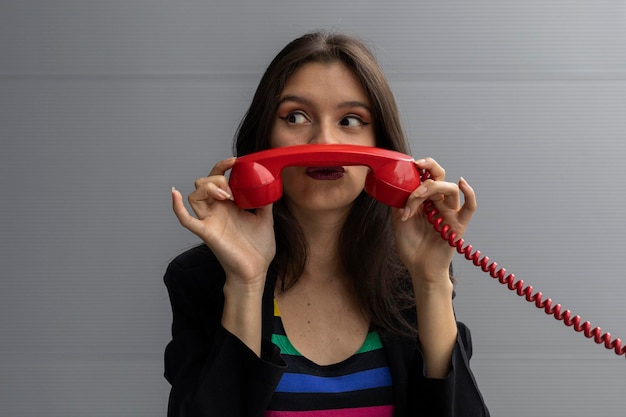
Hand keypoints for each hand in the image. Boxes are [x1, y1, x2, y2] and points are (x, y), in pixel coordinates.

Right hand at [172, 157, 275, 285]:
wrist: (256, 271)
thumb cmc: (258, 249)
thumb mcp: (266, 218)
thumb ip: (265, 201)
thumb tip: (269, 184)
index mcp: (229, 205)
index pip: (219, 178)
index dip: (223, 166)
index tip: (235, 161)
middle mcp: (217, 210)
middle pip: (204, 183)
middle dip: (217, 178)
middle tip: (232, 190)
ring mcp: (210, 220)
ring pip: (194, 196)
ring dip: (207, 189)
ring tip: (224, 195)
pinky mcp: (207, 233)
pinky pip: (186, 220)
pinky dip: (177, 207)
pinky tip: (175, 194)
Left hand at [392, 158, 476, 284]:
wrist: (420, 269)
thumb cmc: (411, 248)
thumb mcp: (398, 222)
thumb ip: (399, 204)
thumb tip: (396, 186)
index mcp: (424, 201)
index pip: (426, 177)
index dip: (422, 168)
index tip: (412, 163)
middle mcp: (438, 204)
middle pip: (440, 178)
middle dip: (428, 171)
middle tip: (416, 170)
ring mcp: (450, 213)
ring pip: (449, 190)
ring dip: (432, 188)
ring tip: (416, 198)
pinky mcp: (459, 224)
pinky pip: (470, 207)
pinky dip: (469, 194)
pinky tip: (462, 183)